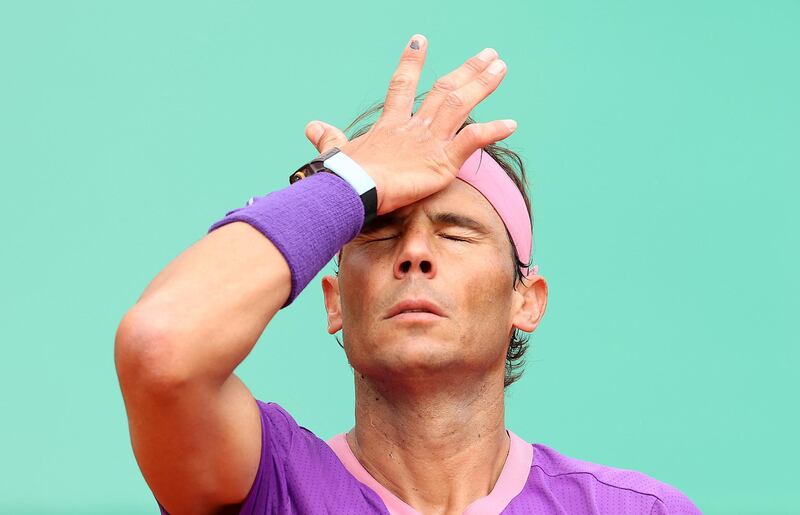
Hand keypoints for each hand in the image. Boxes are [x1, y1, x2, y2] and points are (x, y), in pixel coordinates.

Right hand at [304, 35, 515, 214]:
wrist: (351, 191)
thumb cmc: (343, 177)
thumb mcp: (337, 152)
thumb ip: (330, 138)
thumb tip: (312, 126)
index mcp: (390, 125)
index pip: (402, 85)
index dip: (412, 62)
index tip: (421, 40)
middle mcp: (413, 127)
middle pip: (444, 89)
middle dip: (467, 70)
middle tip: (488, 53)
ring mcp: (429, 142)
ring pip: (461, 104)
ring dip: (482, 84)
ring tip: (501, 66)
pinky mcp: (442, 161)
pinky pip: (473, 140)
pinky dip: (493, 130)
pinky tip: (512, 123)